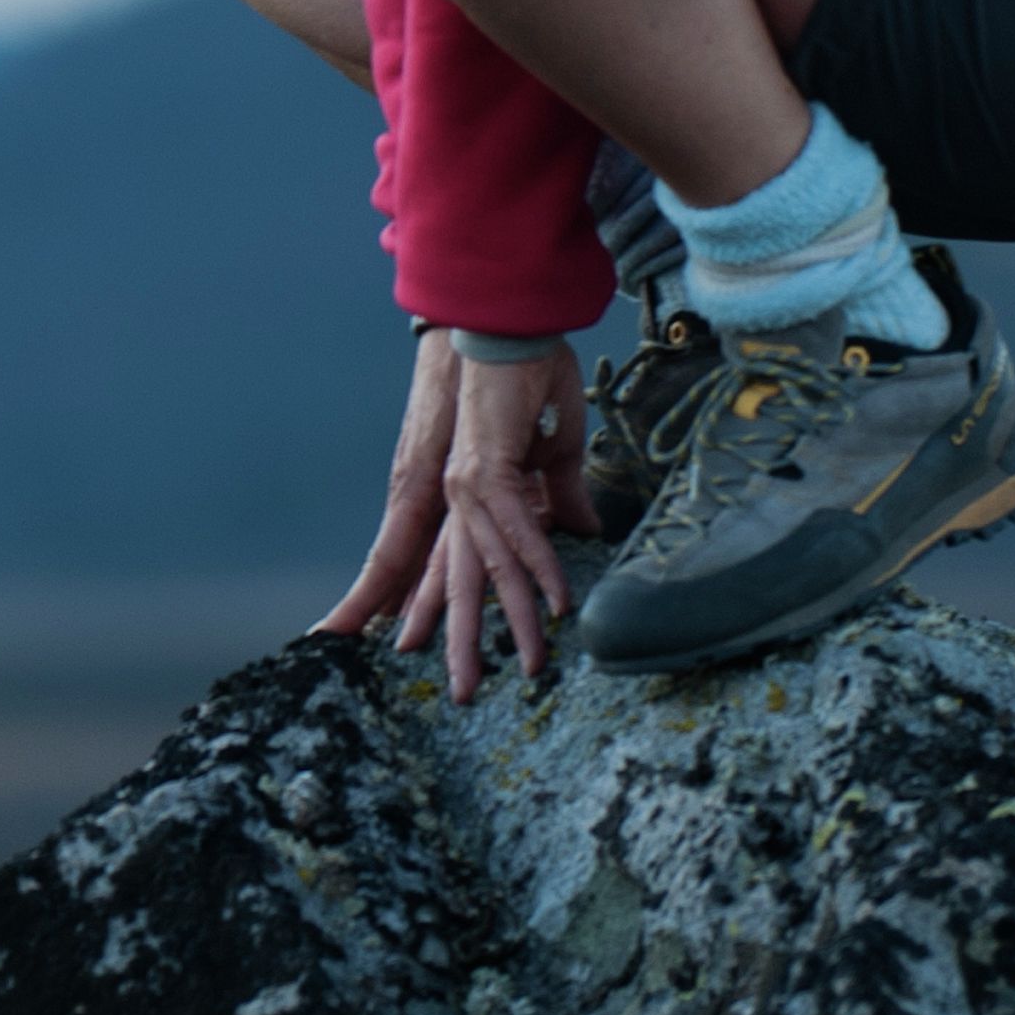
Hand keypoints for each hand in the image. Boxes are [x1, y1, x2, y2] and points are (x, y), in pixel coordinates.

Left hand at [318, 329, 595, 701]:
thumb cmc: (528, 372)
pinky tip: (556, 603)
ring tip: (529, 666)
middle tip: (463, 695)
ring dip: (514, 619)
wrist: (509, 319)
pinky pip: (516, 529)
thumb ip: (557, 492)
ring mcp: (468, 483)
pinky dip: (538, 566)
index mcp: (469, 495)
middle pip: (458, 582)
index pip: (456, 566)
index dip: (444, 613)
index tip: (434, 658)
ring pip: (488, 567)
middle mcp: (459, 497)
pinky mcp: (487, 466)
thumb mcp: (551, 445)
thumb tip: (579, 533)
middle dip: (461, 641)